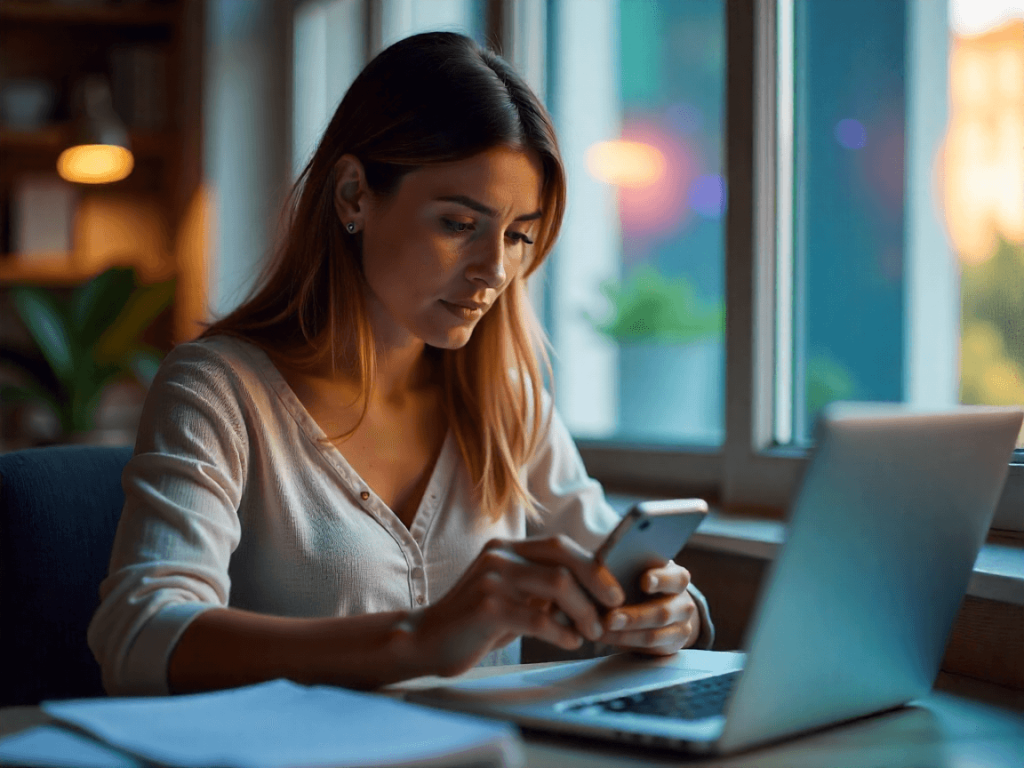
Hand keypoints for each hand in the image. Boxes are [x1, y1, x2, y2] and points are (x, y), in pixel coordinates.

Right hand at [404, 536, 624, 677]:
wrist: (427, 640)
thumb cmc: (477, 622)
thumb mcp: (512, 596)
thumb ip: (543, 588)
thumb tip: (595, 592)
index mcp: (507, 548)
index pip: (561, 545)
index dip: (593, 565)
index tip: (614, 590)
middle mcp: (499, 555)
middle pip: (563, 557)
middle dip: (596, 581)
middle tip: (614, 608)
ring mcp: (492, 579)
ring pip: (557, 585)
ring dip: (583, 611)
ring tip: (592, 632)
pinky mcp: (487, 607)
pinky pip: (538, 618)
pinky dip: (562, 633)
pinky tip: (570, 643)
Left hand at [600, 560, 699, 654]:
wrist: (656, 605)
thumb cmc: (639, 580)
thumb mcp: (640, 570)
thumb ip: (629, 567)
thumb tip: (604, 564)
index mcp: (678, 578)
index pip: (678, 579)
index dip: (662, 580)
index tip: (644, 581)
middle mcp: (684, 604)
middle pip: (663, 612)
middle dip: (634, 617)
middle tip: (610, 618)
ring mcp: (681, 627)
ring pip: (654, 635)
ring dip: (625, 634)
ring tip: (602, 630)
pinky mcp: (671, 646)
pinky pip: (647, 648)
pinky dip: (624, 642)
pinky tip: (605, 636)